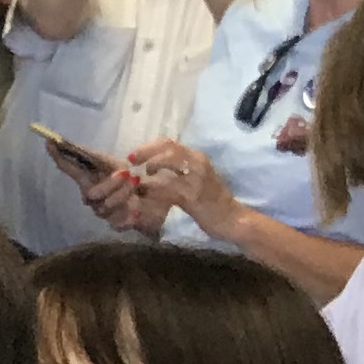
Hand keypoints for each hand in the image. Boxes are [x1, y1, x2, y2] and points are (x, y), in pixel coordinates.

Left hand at [107, 137, 232, 238]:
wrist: (232, 219)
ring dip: (151, 165)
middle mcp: (198, 162)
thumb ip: (176, 174)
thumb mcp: (193, 182)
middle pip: (168, 147)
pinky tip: (145, 193)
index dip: (148, 147)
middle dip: (145, 152)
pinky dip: (154, 188)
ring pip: (170, 160)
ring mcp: (197, 177)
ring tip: (143, 176)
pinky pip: (169, 185)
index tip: (133, 155)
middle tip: (131, 161)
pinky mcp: (193, 194)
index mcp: (197, 158)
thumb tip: (149, 171)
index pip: (169, 143)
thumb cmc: (211, 202)